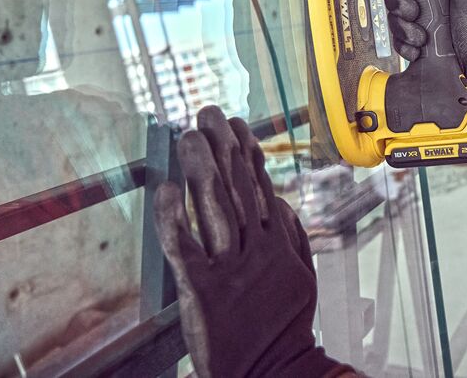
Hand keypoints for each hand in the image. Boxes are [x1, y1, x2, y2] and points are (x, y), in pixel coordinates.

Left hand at [154, 106, 351, 377]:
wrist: (273, 371)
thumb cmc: (282, 327)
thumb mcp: (299, 276)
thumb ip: (292, 236)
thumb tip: (282, 200)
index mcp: (277, 245)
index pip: (260, 188)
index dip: (247, 153)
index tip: (237, 125)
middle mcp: (256, 250)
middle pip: (238, 190)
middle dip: (223, 148)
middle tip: (209, 114)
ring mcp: (231, 269)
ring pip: (215, 210)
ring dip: (202, 169)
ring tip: (191, 137)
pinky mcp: (204, 291)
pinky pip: (185, 248)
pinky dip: (174, 217)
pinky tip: (167, 189)